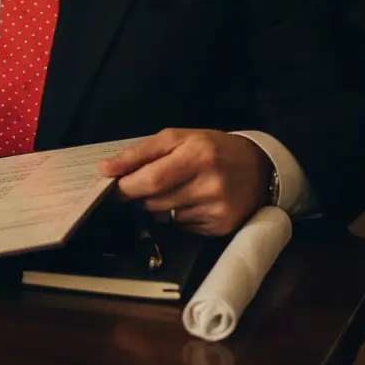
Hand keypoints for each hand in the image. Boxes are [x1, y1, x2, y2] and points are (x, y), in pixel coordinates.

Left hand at [98, 128, 271, 235]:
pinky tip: (190, 200)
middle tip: (137, 186)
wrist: (259, 168)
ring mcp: (217, 210)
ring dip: (157, 205)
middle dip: (138, 196)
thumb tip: (105, 169)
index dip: (126, 186)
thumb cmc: (212, 148)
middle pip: (155, 201)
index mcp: (197, 156)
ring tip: (173, 188)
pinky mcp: (221, 228)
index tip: (109, 187)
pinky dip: (177, 215)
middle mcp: (210, 185)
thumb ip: (140, 152)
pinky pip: (182, 226)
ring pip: (165, 216)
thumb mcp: (178, 137)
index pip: (151, 179)